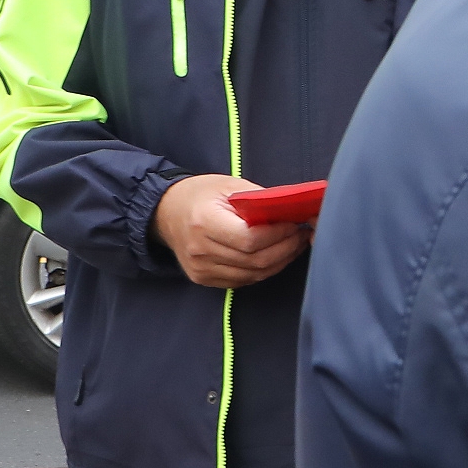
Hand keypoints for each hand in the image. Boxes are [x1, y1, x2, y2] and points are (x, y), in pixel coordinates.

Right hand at [152, 174, 307, 289]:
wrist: (166, 212)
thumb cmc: (200, 194)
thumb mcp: (229, 186)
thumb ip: (259, 200)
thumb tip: (291, 212)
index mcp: (204, 222)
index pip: (249, 239)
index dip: (278, 235)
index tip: (294, 224)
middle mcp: (200, 250)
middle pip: (254, 260)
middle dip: (285, 249)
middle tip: (301, 235)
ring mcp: (200, 269)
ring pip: (252, 274)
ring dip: (279, 261)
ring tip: (293, 245)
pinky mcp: (204, 279)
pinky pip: (242, 281)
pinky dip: (263, 270)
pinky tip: (275, 256)